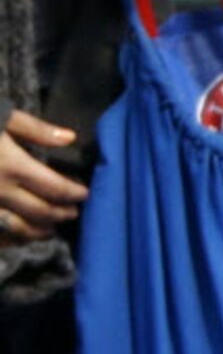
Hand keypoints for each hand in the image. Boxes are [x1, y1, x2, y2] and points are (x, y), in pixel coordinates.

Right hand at [0, 110, 86, 240]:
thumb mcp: (0, 115)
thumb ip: (35, 129)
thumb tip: (70, 137)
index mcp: (13, 165)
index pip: (56, 188)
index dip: (74, 194)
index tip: (83, 194)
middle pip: (41, 211)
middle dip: (60, 214)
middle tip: (71, 213)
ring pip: (18, 228)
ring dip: (38, 231)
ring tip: (49, 228)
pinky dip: (10, 238)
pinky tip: (17, 234)